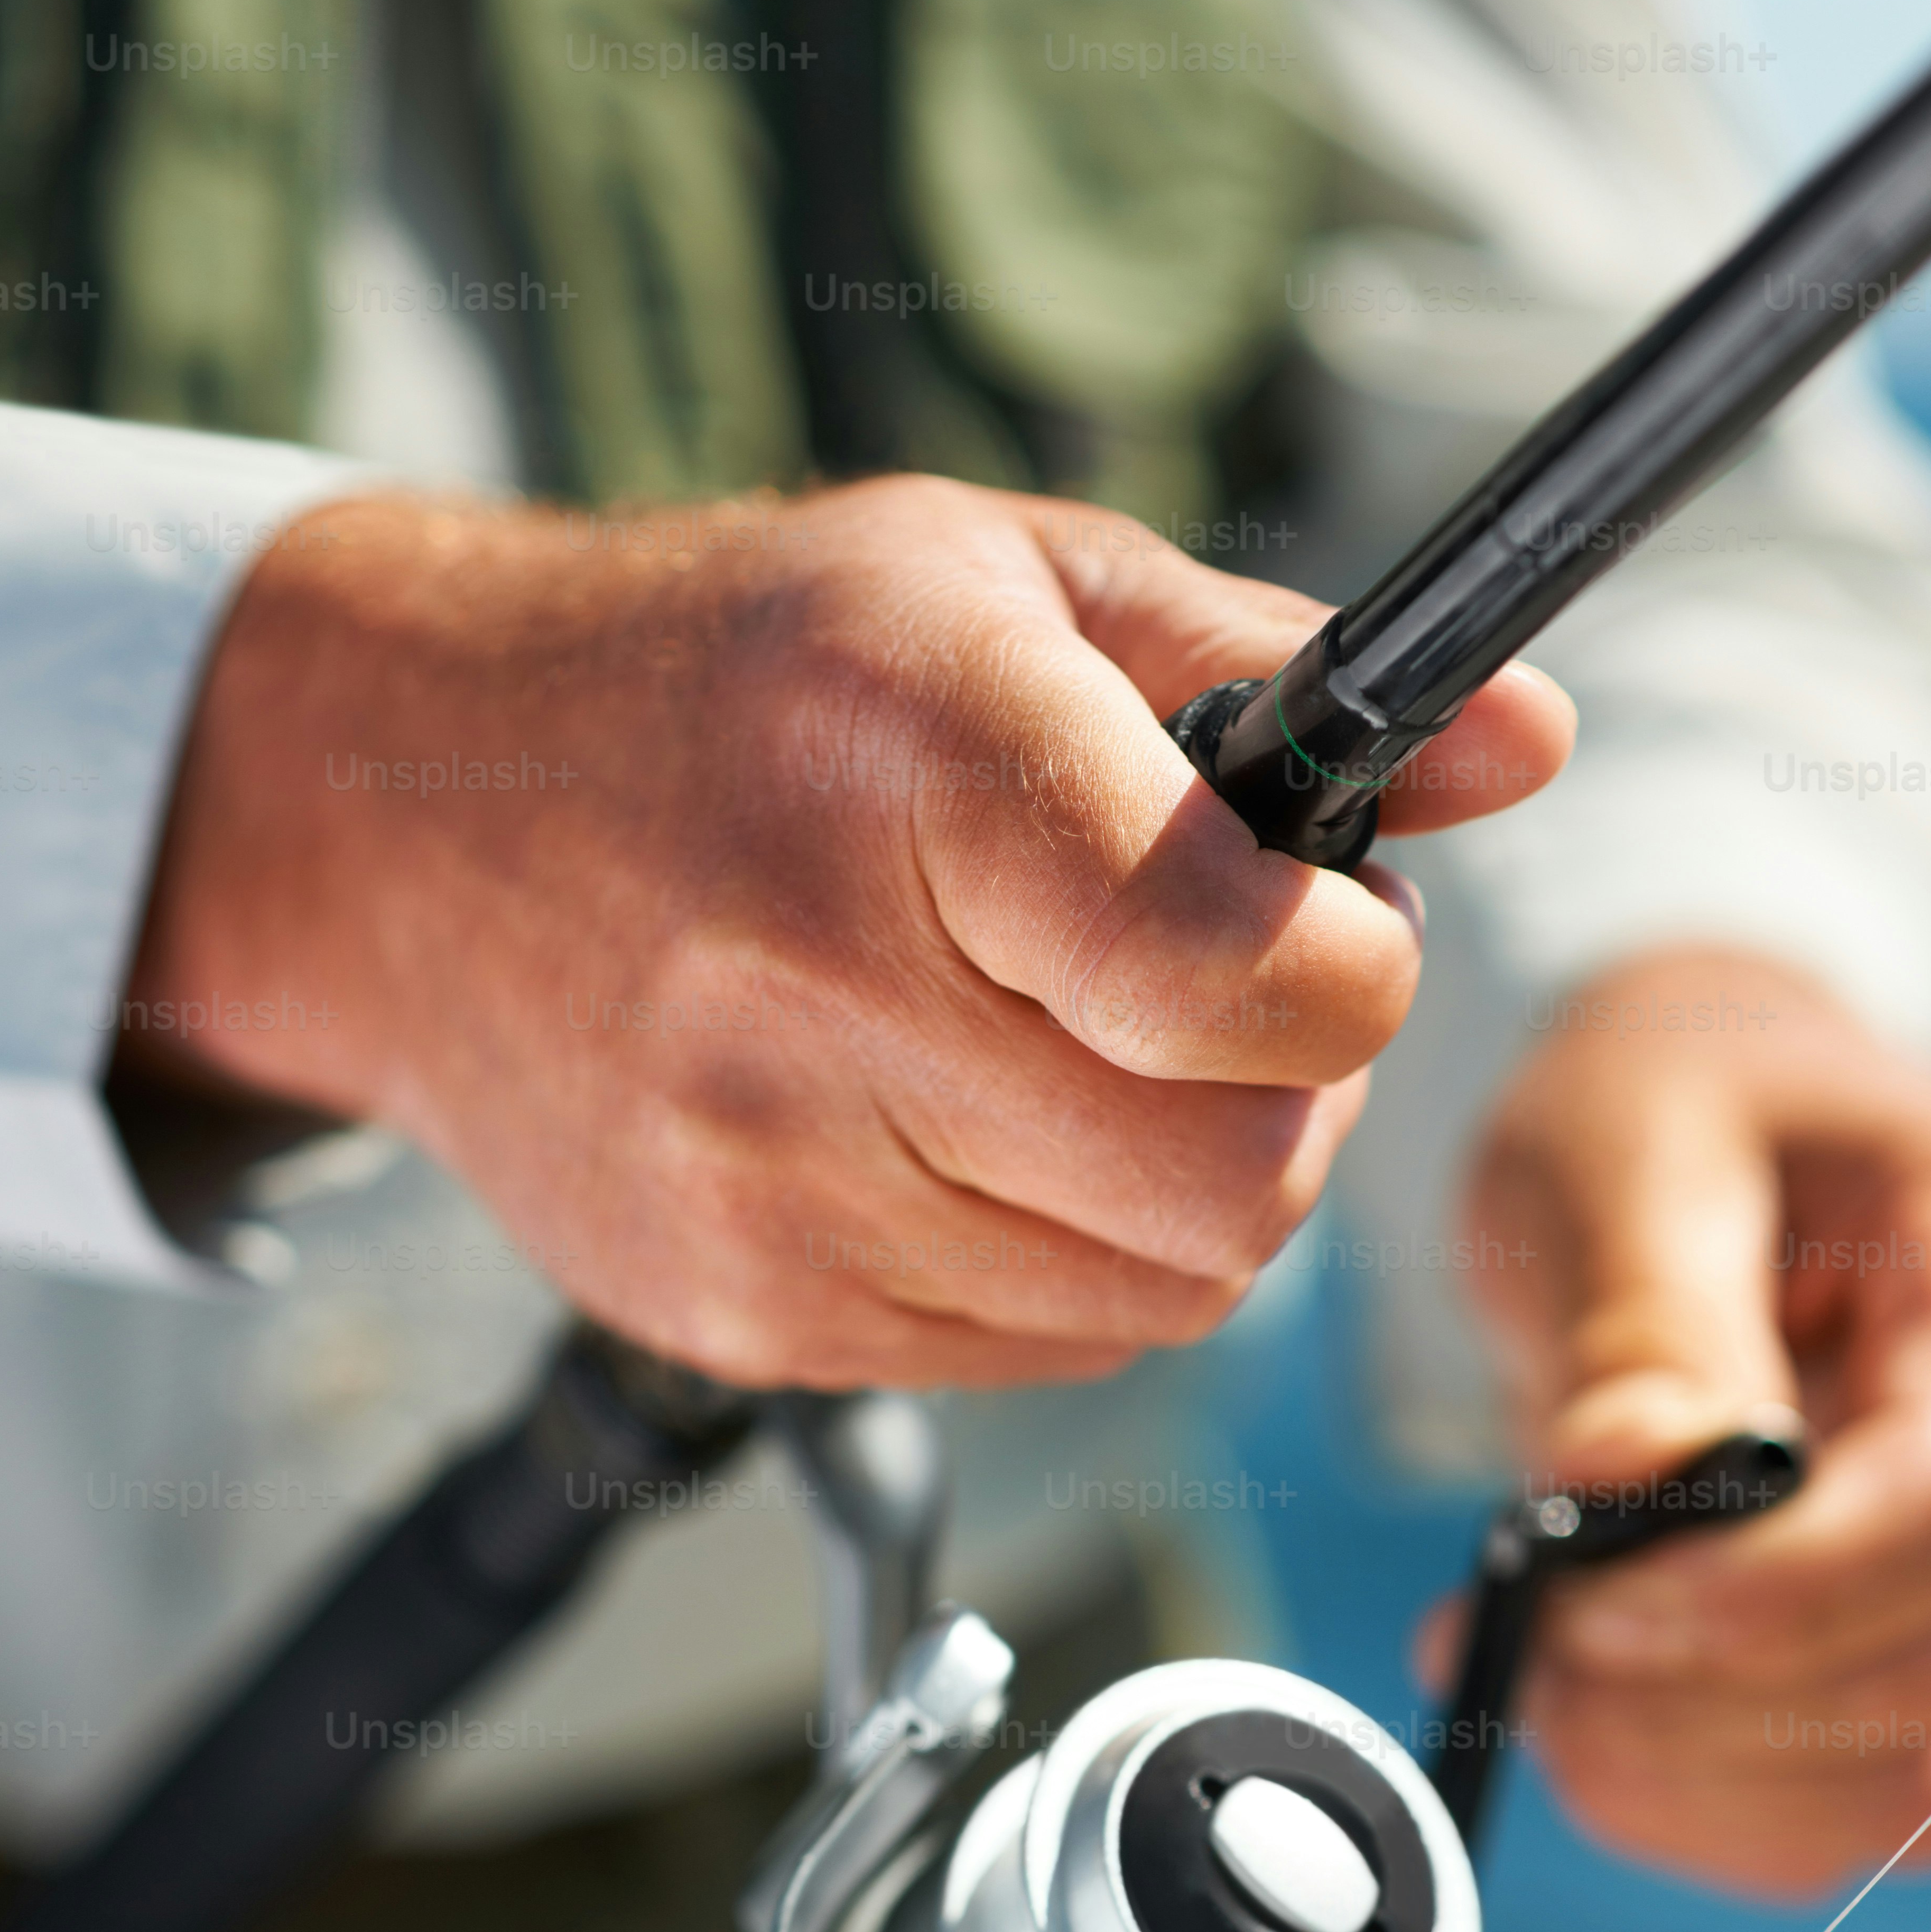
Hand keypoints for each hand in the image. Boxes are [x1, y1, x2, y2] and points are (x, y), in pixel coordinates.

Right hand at [123, 477, 1571, 1386]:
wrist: (404, 827)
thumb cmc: (726, 682)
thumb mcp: (995, 580)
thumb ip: (1273, 664)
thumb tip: (1526, 746)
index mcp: (912, 763)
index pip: (1240, 979)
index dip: (1352, 976)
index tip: (1331, 931)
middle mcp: (822, 993)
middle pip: (1234, 1188)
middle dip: (1289, 1108)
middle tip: (1226, 1012)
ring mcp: (771, 1186)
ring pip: (1159, 1295)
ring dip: (1183, 1191)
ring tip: (1083, 1058)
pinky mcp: (745, 1313)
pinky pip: (1040, 1351)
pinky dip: (1064, 1262)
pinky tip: (974, 1135)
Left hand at [1440, 950, 1930, 1893]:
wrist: (1715, 1140)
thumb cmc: (1677, 1109)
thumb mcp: (1626, 1142)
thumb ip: (1638, 1318)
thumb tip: (1621, 1488)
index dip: (1776, 1591)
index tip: (1585, 1600)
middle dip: (1700, 1700)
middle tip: (1512, 1639)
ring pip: (1916, 1785)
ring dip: (1693, 1777)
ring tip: (1529, 1678)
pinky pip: (1864, 1816)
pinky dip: (1708, 1809)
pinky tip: (1588, 1730)